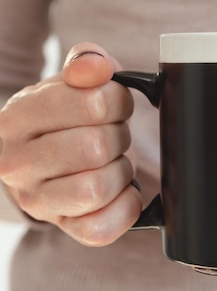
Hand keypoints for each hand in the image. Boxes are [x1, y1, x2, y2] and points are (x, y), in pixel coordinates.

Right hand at [0, 42, 141, 245]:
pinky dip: (125, 206)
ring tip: (112, 160)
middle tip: (112, 132)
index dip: (117, 101)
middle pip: (96, 148)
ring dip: (120, 171)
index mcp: (17, 118)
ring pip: (97, 188)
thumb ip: (86, 62)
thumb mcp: (69, 81)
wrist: (38, 158)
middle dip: (119, 136)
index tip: (113, 103)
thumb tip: (95, 68)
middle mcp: (17, 163)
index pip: (90, 104)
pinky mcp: (61, 227)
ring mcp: (36, 200)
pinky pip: (102, 227)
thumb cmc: (60, 116)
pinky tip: (121, 189)